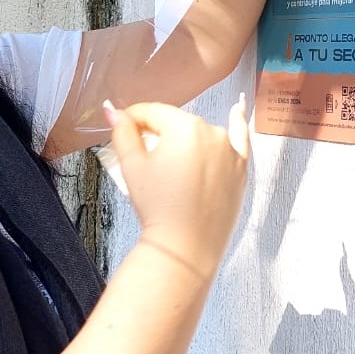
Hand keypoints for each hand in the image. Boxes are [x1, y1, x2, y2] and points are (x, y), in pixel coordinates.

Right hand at [104, 97, 249, 279]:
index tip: (124, 128)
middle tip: (144, 159)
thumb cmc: (160, 209)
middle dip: (158, 134)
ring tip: (170, 167)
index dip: (133, 120)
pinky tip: (238, 107)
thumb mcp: (132, 166)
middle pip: (176, 123)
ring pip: (200, 134)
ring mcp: (230, 151)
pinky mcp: (241, 169)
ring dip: (185, 141)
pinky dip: (238, 121)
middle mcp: (211, 132)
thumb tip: (113, 112)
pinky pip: (240, 138)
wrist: (185, 246)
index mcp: (184, 126)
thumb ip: (122, 132)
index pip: (152, 112)